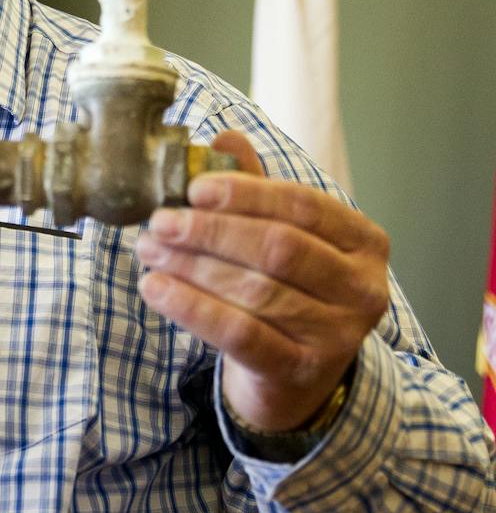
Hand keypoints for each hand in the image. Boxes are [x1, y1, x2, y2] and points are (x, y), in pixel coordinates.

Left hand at [134, 131, 389, 430]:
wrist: (296, 374)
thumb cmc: (288, 290)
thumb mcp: (281, 234)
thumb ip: (256, 188)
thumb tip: (224, 137)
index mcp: (364, 241)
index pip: (303, 206)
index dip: (245, 194)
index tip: (193, 189)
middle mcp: (363, 288)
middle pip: (279, 248)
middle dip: (211, 231)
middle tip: (160, 222)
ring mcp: (339, 335)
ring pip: (255, 291)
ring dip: (192, 266)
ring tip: (149, 251)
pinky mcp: (302, 371)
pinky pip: (240, 334)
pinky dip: (192, 308)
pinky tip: (156, 288)